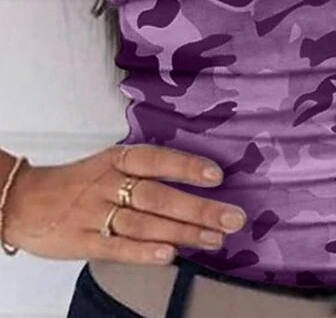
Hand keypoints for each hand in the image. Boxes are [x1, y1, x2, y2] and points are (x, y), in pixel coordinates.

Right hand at [2, 144, 245, 263]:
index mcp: (116, 160)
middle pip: (158, 196)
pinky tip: (170, 256)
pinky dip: (144, 253)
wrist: (23, 201)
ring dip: (183, 233)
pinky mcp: (83, 242)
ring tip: (215, 240)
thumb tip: (194, 182)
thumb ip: (144, 173)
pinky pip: (117, 248)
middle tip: (233, 218)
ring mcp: (95, 214)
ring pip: (145, 224)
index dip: (186, 166)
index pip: (156, 159)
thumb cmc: (78, 183)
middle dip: (199, 208)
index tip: (217, 176)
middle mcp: (109, 184)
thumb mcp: (108, 165)